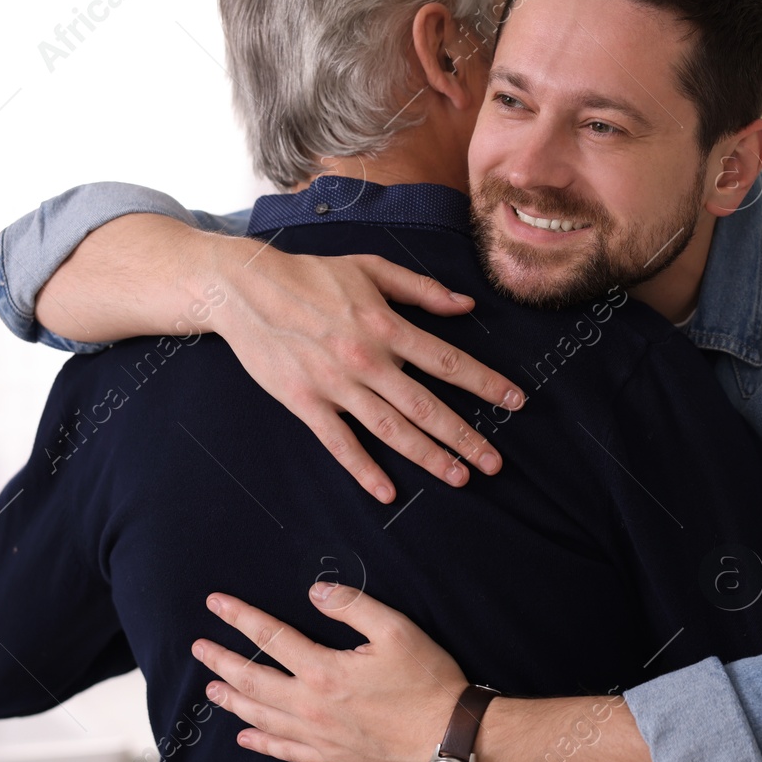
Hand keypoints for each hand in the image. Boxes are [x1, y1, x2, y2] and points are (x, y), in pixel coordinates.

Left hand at [191, 585, 464, 761]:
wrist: (449, 740)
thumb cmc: (428, 683)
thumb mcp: (397, 630)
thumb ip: (353, 606)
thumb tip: (316, 591)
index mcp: (323, 670)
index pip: (270, 637)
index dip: (240, 617)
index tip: (216, 603)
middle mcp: (311, 706)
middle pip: (252, 681)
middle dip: (222, 661)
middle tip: (199, 647)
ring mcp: (318, 737)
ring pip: (262, 717)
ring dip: (233, 700)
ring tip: (212, 688)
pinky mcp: (332, 758)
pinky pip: (285, 751)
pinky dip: (261, 742)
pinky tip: (246, 736)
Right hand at [207, 237, 524, 502]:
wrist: (246, 289)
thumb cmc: (312, 275)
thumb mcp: (371, 268)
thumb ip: (421, 289)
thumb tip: (465, 305)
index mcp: (386, 326)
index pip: (448, 361)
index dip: (485, 384)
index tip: (515, 403)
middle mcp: (366, 360)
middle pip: (426, 405)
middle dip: (465, 436)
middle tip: (494, 463)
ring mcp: (335, 385)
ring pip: (391, 429)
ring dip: (427, 456)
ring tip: (458, 477)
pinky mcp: (305, 403)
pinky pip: (339, 443)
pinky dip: (363, 469)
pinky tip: (387, 492)